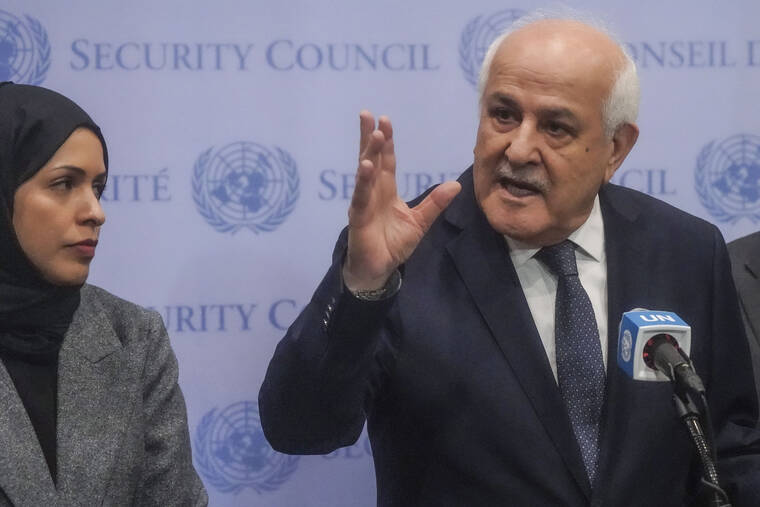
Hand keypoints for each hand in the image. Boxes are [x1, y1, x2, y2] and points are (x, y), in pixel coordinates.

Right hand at [342, 111, 460, 290]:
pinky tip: (364, 167)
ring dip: (368, 153)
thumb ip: (435, 203)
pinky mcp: (358, 217)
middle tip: (369, 115)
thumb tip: (456, 185)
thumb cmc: (394, 245)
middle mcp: (373, 192)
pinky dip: (362, 182)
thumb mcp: (420, 222)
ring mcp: (363, 202)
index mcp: (387, 191)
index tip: (385, 120)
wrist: (379, 269)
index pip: (386, 161)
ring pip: (365, 173)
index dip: (386, 142)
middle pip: (371, 159)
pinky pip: (360, 196)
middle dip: (370, 137)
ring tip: (373, 134)